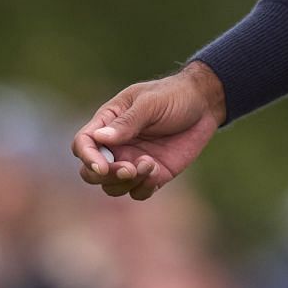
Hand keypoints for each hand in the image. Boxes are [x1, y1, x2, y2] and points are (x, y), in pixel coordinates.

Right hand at [71, 62, 226, 200]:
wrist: (204, 105)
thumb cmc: (174, 96)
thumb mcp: (151, 103)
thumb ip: (127, 121)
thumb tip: (99, 138)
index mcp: (108, 122)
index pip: (83, 144)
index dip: (87, 157)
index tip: (102, 167)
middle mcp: (116, 145)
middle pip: (91, 172)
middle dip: (105, 175)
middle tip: (128, 169)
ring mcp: (132, 161)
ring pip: (112, 187)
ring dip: (126, 183)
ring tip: (150, 164)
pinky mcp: (152, 174)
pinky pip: (137, 192)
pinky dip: (143, 187)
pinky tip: (156, 171)